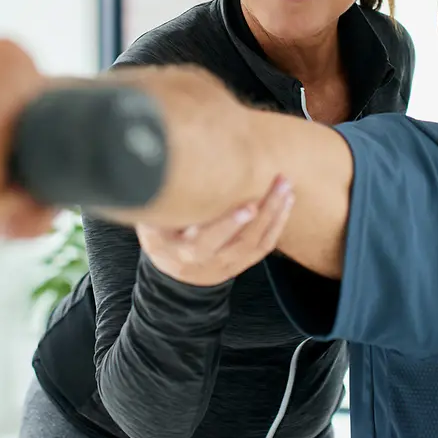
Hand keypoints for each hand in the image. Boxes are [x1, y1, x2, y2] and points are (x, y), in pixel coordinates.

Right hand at [136, 175, 293, 286]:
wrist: (173, 270)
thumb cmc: (161, 236)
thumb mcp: (151, 223)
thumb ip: (161, 205)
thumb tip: (163, 167)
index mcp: (181, 253)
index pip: (204, 243)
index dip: (227, 226)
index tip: (248, 206)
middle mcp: (207, 263)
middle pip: (240, 243)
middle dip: (264, 214)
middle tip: (278, 185)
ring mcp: (226, 266)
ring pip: (256, 245)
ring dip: (275, 215)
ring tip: (286, 187)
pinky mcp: (241, 264)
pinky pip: (264, 248)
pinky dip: (278, 225)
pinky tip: (287, 203)